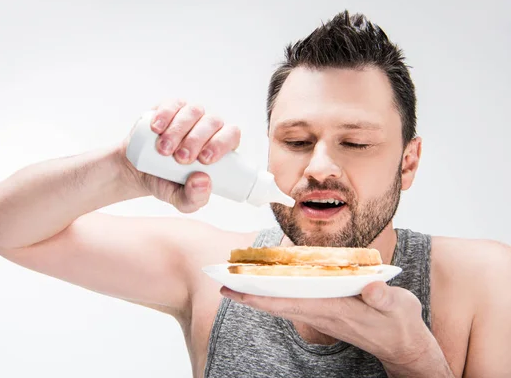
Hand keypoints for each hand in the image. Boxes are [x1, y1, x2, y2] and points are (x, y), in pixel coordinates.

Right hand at [123, 99, 240, 212]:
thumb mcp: (180, 200)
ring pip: (193, 112)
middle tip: (180, 158)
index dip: (221, 144)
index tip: (204, 160)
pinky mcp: (169, 108)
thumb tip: (204, 181)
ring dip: (179, 130)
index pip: (231, 135)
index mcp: (219, 146)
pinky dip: (165, 115)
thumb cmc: (167, 183)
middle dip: (196, 140)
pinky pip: (172, 104)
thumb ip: (194, 198)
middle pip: (212, 123)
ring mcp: (189, 115)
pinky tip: (157, 128)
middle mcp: (207, 127)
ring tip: (164, 150)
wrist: (138, 171)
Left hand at [221, 281, 442, 371]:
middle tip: (223, 282)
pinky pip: (294, 302)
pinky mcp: (326, 311)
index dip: (262, 295)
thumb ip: (383, 298)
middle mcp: (322, 312)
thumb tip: (370, 287)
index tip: (237, 289)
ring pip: (283, 303)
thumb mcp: (398, 308)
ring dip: (259, 293)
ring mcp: (322, 313)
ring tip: (236, 282)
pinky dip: (276, 293)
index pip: (289, 302)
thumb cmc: (399, 324)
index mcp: (334, 309)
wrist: (403, 345)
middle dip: (250, 294)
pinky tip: (268, 285)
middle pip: (277, 303)